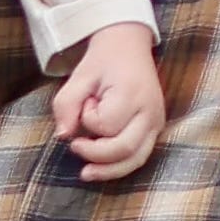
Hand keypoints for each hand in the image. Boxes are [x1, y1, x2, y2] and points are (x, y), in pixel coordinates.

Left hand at [57, 23, 166, 183]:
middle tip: (74, 146)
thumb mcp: (79, 76)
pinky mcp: (155, 129)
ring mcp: (157, 123)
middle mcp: (150, 111)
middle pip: (124, 149)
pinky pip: (139, 156)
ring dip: (108, 170)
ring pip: (136, 160)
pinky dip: (119, 166)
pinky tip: (101, 168)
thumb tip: (63, 136)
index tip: (86, 103)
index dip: (88, 120)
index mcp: (132, 93)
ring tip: (86, 174)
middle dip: (95, 154)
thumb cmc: (103, 61)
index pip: (106, 124)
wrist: (129, 47)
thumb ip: (66, 104)